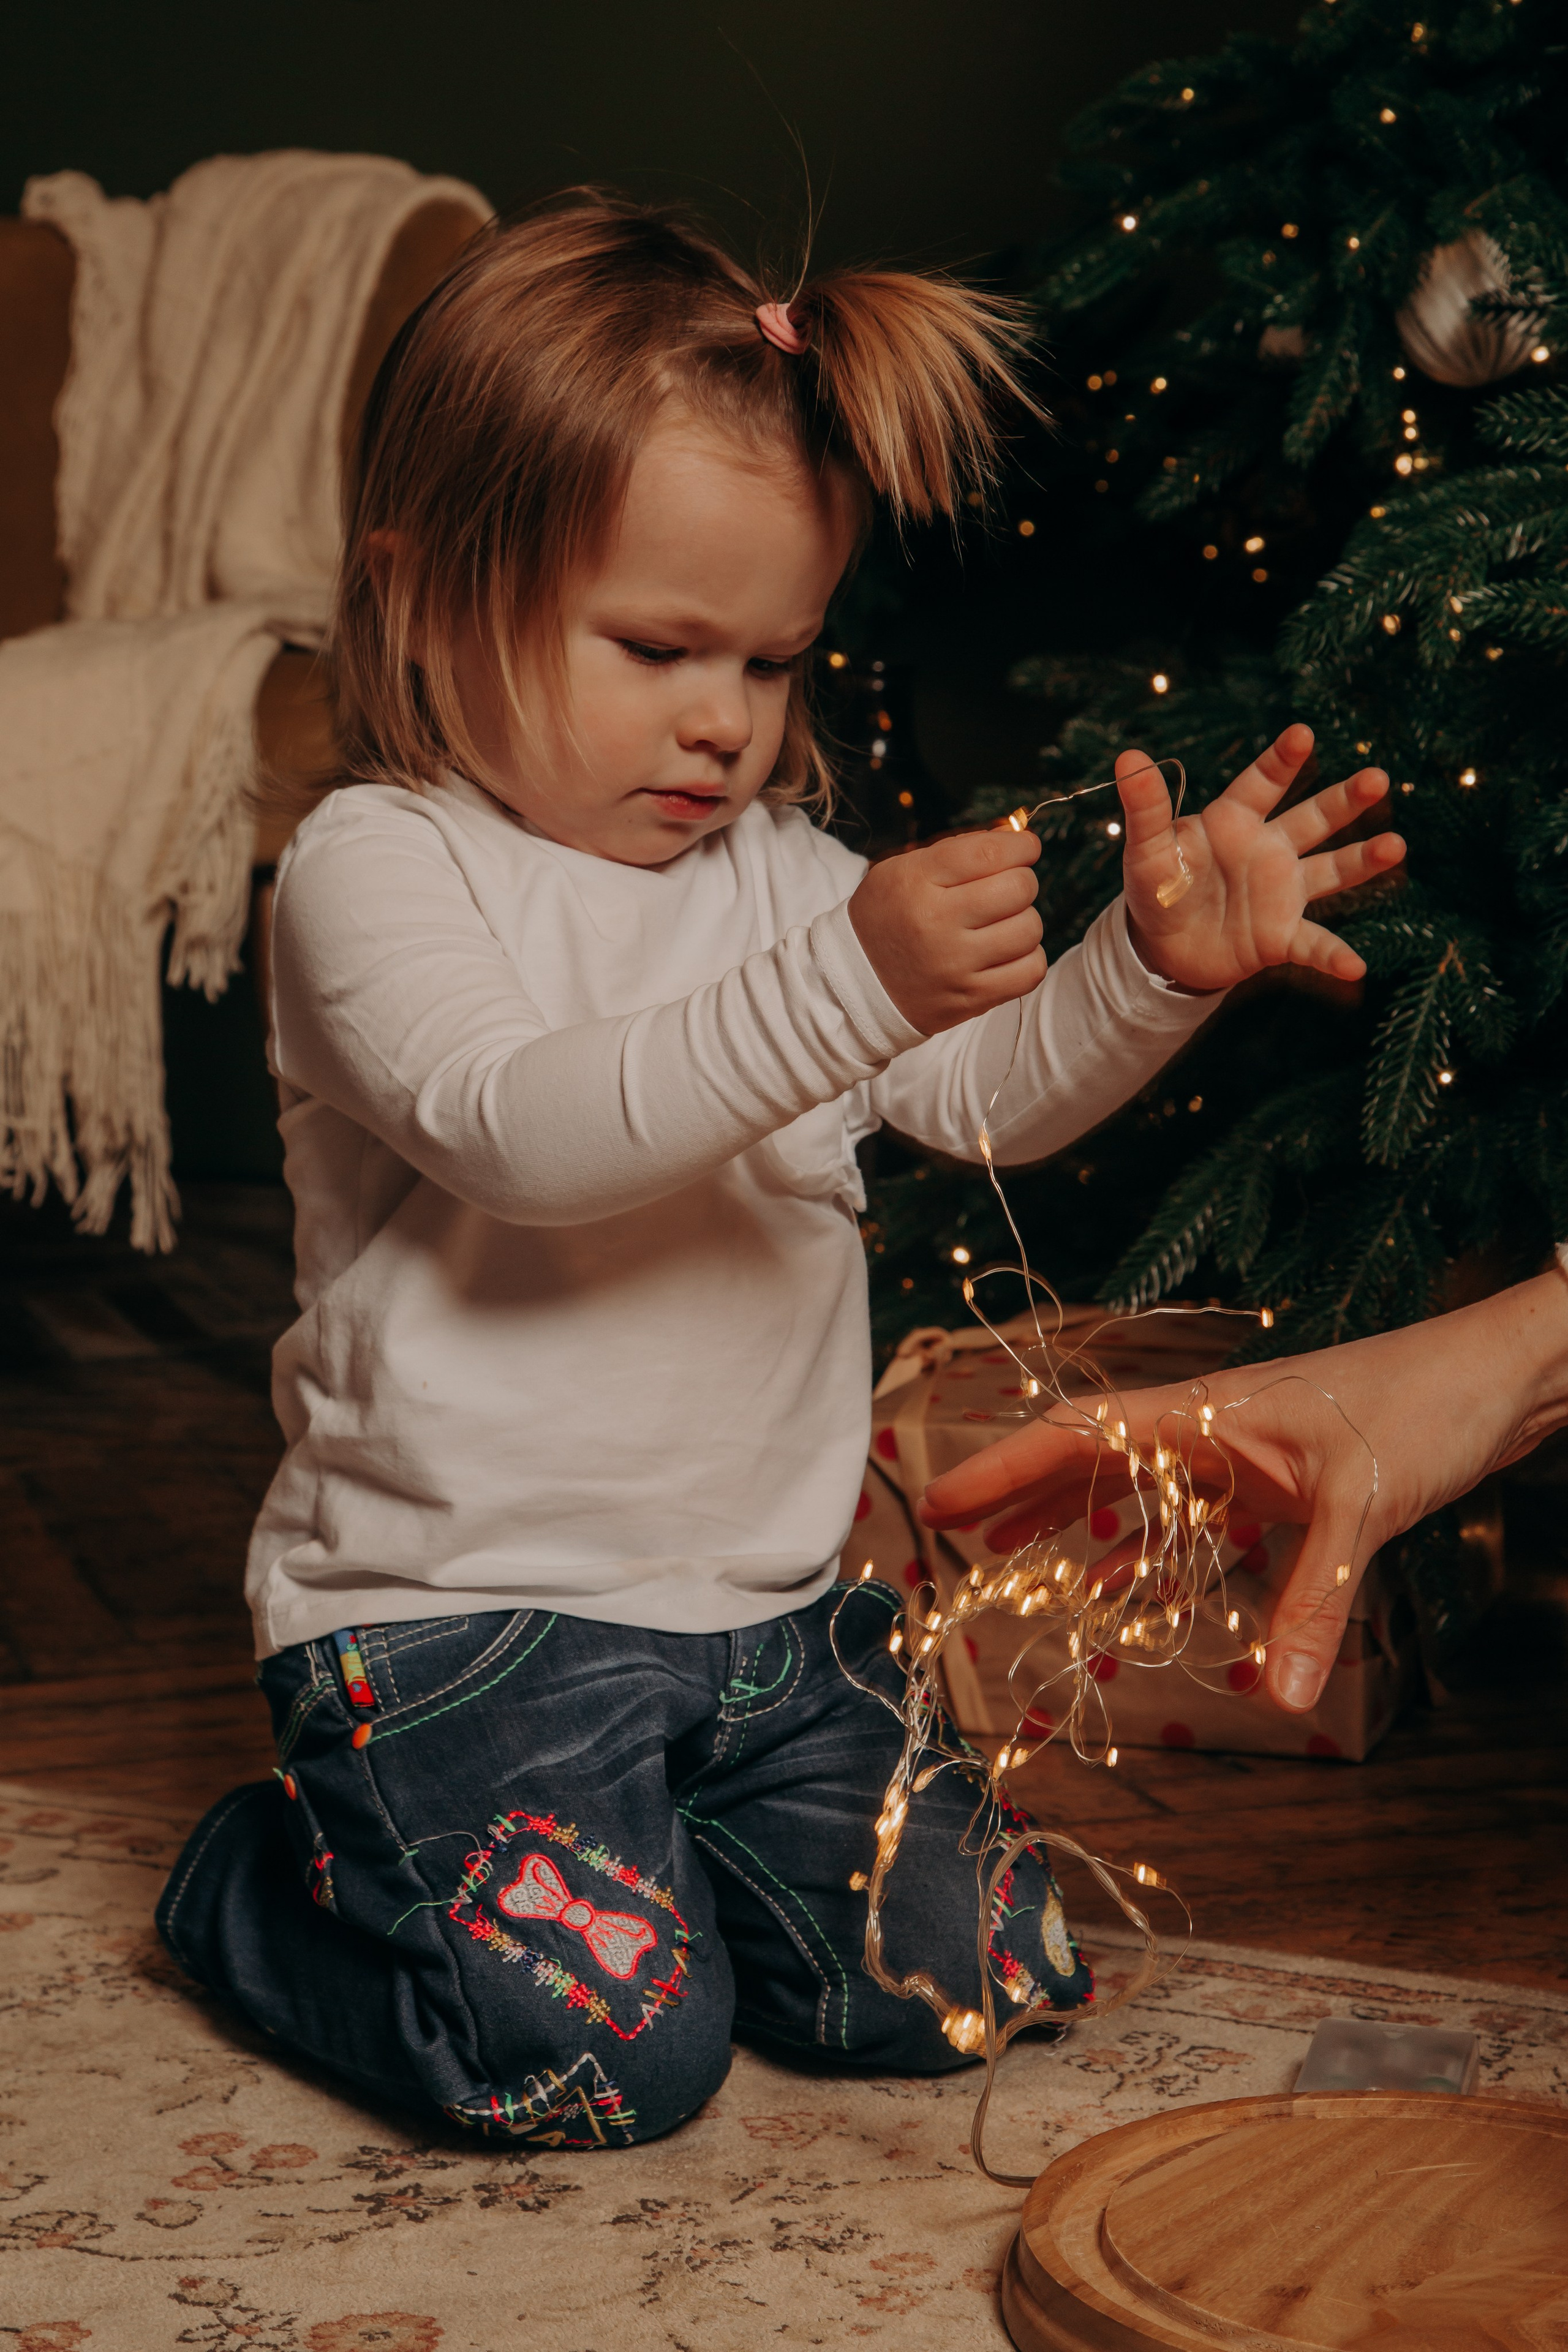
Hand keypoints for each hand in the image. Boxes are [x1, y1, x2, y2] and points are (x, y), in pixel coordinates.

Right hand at [849, 827, 1045, 1034]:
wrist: (855, 983)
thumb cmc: (889, 917)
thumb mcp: (904, 870)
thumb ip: (959, 851)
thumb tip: (1017, 839)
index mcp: (916, 881)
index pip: (989, 853)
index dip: (1020, 845)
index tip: (1025, 848)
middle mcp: (935, 922)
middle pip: (1018, 888)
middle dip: (1021, 882)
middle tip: (1004, 889)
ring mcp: (954, 965)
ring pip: (1029, 929)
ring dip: (1023, 921)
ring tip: (1001, 924)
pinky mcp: (969, 998)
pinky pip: (1030, 972)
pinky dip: (1027, 958)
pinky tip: (1006, 953)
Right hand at [915, 1275, 1567, 1710]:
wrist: (1500, 1376)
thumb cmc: (1426, 1405)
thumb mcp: (1361, 1504)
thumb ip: (1315, 1597)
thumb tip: (1281, 1695)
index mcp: (1205, 1412)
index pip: (1078, 1433)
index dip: (1002, 1467)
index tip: (939, 1499)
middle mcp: (1211, 1427)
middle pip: (1090, 1460)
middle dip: (1019, 1497)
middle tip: (956, 1539)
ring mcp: (1244, 1452)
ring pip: (1138, 1491)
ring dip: (1078, 1524)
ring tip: (1020, 1565)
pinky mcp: (1282, 1479)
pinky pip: (1196, 1521)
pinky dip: (1156, 1552)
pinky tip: (1131, 1587)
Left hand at [1119, 722, 1404, 993]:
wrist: (1161, 946)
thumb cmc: (1157, 887)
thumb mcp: (1145, 850)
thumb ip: (1144, 808)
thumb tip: (1129, 756)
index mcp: (1234, 822)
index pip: (1261, 785)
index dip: (1281, 761)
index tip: (1302, 734)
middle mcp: (1267, 850)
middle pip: (1312, 819)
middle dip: (1344, 800)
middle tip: (1376, 778)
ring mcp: (1280, 891)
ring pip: (1330, 871)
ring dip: (1362, 860)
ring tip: (1395, 846)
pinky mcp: (1281, 935)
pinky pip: (1313, 944)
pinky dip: (1333, 956)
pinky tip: (1355, 967)